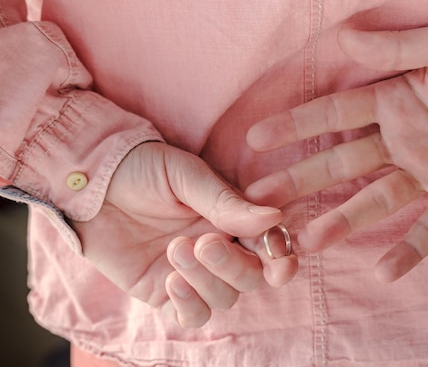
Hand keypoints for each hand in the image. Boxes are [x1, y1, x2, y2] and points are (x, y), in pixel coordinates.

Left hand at [71, 142, 297, 327]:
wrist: (91, 182)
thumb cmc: (141, 168)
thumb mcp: (185, 175)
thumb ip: (226, 202)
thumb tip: (275, 219)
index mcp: (234, 217)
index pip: (270, 246)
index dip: (281, 258)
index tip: (277, 261)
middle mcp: (221, 248)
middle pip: (251, 278)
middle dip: (234, 266)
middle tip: (204, 243)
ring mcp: (194, 274)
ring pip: (225, 298)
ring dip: (206, 280)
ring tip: (175, 249)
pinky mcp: (165, 293)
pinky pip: (192, 316)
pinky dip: (190, 306)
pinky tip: (171, 281)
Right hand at [245, 16, 427, 281]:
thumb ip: (397, 49)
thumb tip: (344, 35)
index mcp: (395, 104)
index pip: (335, 116)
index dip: (296, 126)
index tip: (258, 139)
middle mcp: (403, 142)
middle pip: (343, 165)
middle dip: (302, 182)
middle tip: (262, 200)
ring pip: (376, 201)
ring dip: (343, 221)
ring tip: (308, 242)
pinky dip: (410, 249)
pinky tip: (383, 272)